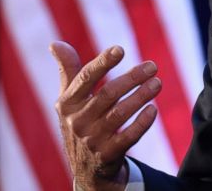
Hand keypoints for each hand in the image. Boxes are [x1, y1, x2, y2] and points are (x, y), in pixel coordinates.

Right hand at [50, 42, 161, 190]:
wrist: (85, 168)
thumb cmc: (80, 122)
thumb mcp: (69, 99)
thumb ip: (67, 70)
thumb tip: (54, 43)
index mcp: (67, 103)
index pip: (86, 78)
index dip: (103, 63)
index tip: (120, 49)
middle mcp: (77, 121)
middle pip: (108, 94)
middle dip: (132, 78)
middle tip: (152, 66)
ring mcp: (92, 140)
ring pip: (121, 113)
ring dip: (141, 96)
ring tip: (157, 83)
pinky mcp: (108, 155)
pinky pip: (129, 136)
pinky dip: (142, 122)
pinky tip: (153, 109)